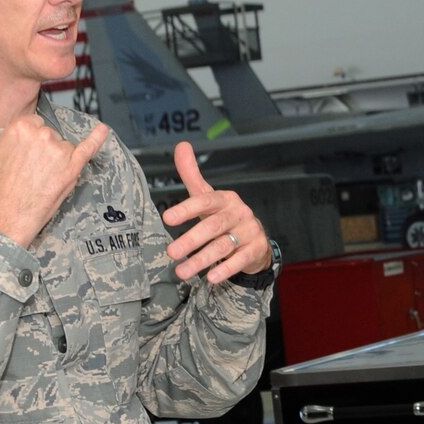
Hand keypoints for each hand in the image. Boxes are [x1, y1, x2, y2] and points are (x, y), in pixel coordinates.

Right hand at [0, 95, 108, 247]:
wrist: (7, 216)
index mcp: (21, 126)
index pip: (33, 123)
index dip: (28, 141)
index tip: (20, 157)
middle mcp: (42, 134)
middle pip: (49, 133)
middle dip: (42, 150)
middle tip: (28, 171)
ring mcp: (59, 150)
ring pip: (63, 146)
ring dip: (57, 159)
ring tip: (39, 178)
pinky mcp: (73, 167)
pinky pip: (89, 148)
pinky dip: (97, 139)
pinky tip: (103, 130)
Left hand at [162, 142, 272, 283]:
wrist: (255, 239)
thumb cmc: (224, 216)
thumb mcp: (208, 196)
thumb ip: (192, 174)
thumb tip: (181, 145)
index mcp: (225, 199)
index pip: (205, 201)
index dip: (187, 209)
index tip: (167, 218)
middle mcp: (239, 213)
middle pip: (213, 227)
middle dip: (191, 240)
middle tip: (170, 252)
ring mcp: (249, 232)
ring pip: (223, 246)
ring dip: (202, 260)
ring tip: (181, 272)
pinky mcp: (255, 250)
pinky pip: (240, 260)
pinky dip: (225, 269)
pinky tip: (210, 278)